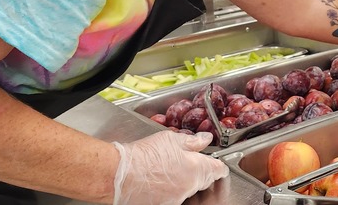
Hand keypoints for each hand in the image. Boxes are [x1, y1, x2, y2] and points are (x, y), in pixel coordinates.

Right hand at [113, 131, 227, 204]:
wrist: (118, 175)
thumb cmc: (143, 155)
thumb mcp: (170, 139)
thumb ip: (192, 141)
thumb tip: (206, 139)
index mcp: (196, 170)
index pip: (218, 170)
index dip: (218, 164)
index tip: (215, 161)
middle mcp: (189, 189)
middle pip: (202, 181)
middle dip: (197, 172)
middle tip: (183, 161)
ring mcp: (176, 200)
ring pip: (186, 190)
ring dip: (181, 182)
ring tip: (164, 170)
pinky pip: (172, 197)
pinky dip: (168, 190)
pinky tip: (156, 181)